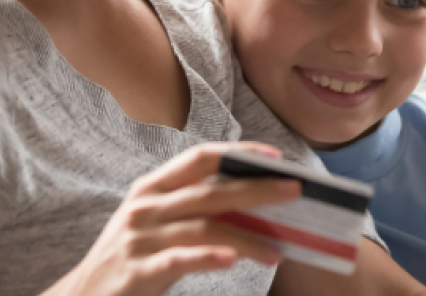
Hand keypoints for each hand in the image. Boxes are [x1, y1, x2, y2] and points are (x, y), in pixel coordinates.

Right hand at [43, 142, 302, 295]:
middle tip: (295, 191)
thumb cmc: (129, 257)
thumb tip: (251, 202)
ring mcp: (140, 239)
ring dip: (245, 236)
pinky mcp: (137, 272)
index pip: (200, 158)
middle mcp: (145, 207)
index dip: (239, 153)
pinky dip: (207, 257)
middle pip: (209, 192)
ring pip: (202, 228)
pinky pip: (177, 260)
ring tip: (276, 249)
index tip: (275, 157)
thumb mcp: (155, 223)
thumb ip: (191, 209)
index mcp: (151, 188)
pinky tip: (232, 259)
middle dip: (255, 189)